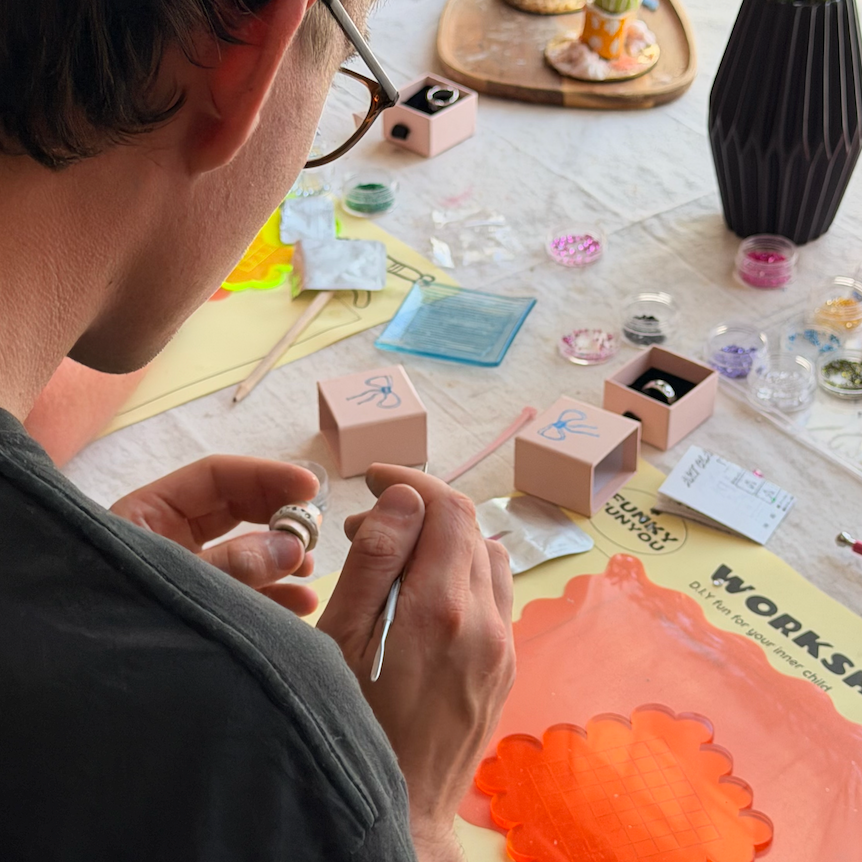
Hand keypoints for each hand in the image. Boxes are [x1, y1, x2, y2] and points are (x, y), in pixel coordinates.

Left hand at [111, 456, 320, 615]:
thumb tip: (292, 546)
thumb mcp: (178, 587)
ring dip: (282, 557)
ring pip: (245, 552)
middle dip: (279, 516)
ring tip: (309, 567)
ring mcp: (187, 575)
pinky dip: (276, 596)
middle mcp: (169, 538)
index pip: (217, 477)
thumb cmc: (115, 626)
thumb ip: (234, 566)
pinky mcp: (203, 609)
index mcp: (150, 514)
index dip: (266, 477)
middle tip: (314, 527)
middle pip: (237, 510)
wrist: (78, 696)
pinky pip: (245, 593)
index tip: (309, 488)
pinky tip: (302, 604)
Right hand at [317, 465, 514, 861]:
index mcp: (442, 608)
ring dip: (444, 542)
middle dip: (419, 512)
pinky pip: (495, 594)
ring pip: (486, 557)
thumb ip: (376, 559)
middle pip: (468, 528)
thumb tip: (404, 497)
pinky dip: (463, 574)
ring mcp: (504, 644)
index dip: (413, 480)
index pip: (448, 507)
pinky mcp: (507, 663)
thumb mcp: (343, 639)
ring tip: (398, 561)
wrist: (404, 810)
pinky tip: (426, 598)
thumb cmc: (355, 727)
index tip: (376, 479)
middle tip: (369, 527)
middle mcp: (486, 620)